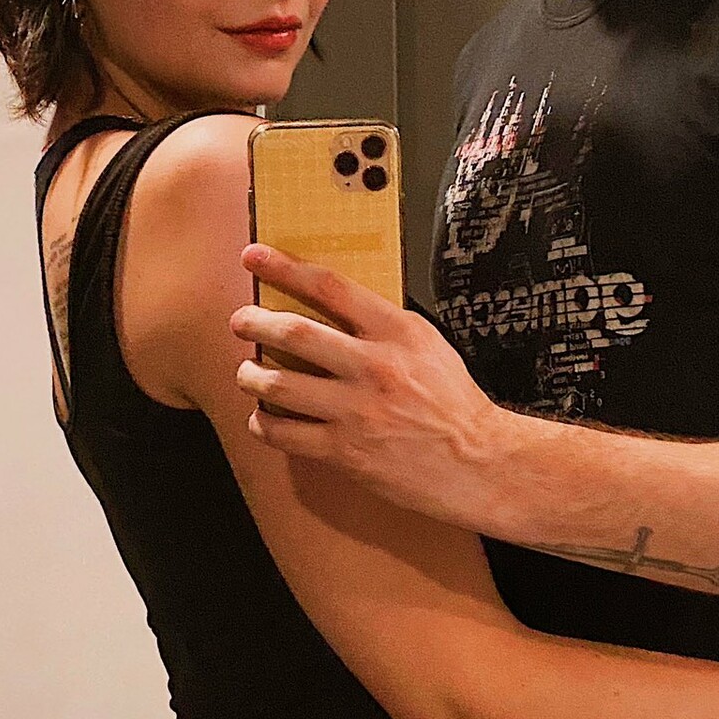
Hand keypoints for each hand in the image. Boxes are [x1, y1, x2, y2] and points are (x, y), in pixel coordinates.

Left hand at [228, 245, 512, 526]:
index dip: (285, 268)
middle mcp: (374, 368)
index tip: (255, 256)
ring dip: (251, 375)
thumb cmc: (454, 403)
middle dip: (254, 321)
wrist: (478, 461)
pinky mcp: (346, 452)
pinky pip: (285, 434)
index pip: (330, 287)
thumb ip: (383, 326)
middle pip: (294, 332)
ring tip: (248, 372)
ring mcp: (357, 412)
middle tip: (240, 319)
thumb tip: (331, 307)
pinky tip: (263, 418)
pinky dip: (264, 424)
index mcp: (398, 332)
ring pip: (279, 385)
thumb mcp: (428, 346)